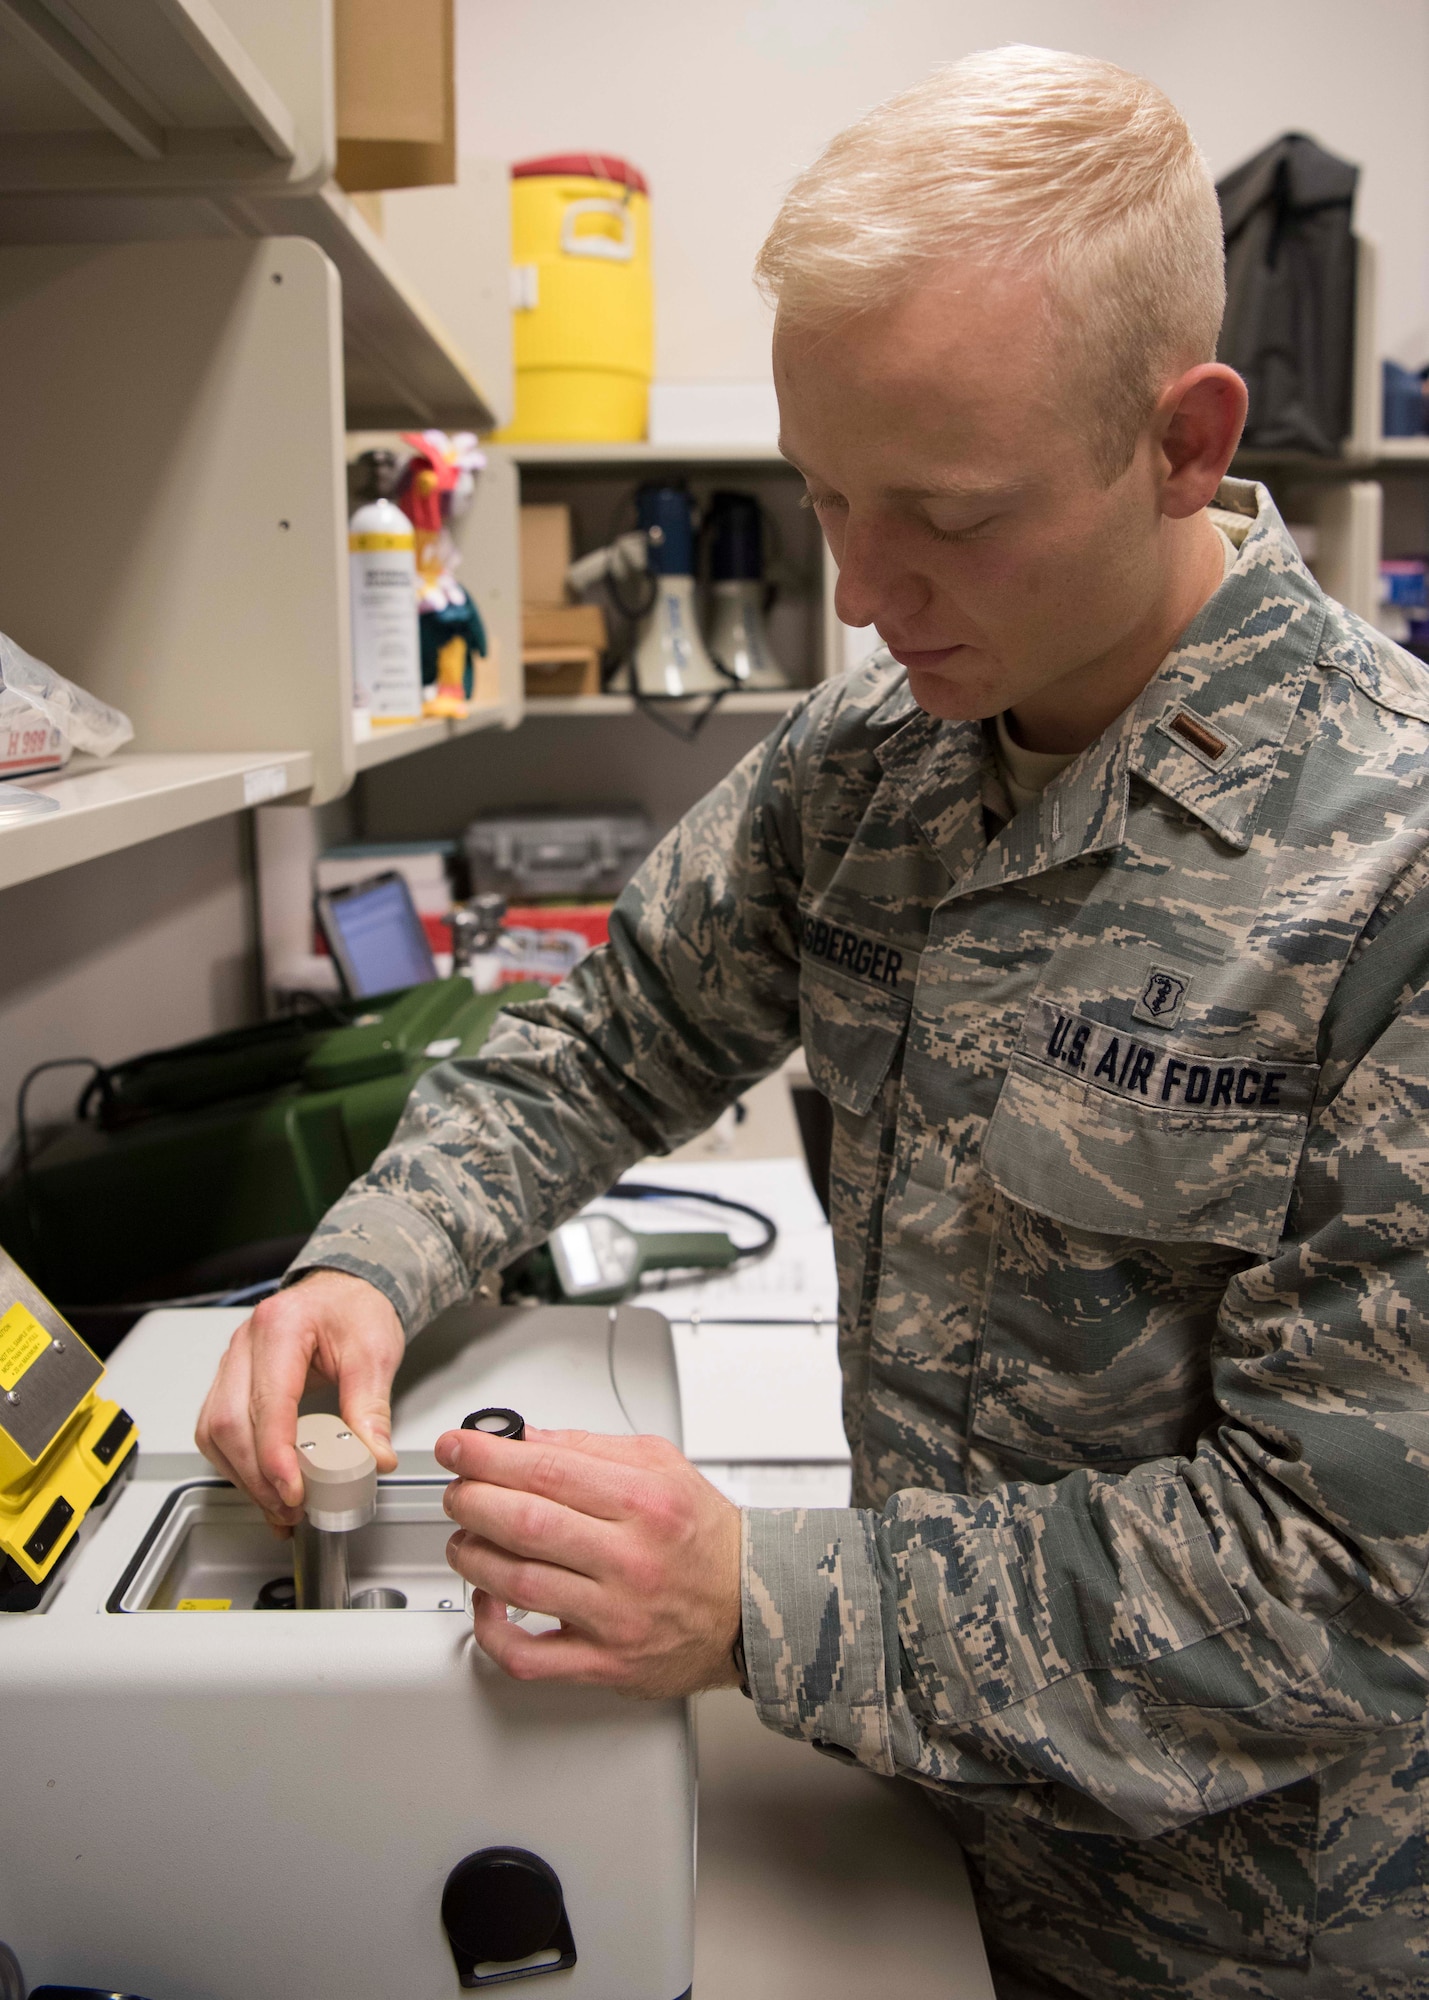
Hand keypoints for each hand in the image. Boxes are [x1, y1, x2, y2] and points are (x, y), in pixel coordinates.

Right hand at [195, 1269, 403, 1523]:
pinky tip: (261, 1486)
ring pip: (214, 1432)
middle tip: (289, 1510)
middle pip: (228, 1423)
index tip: (293, 1492)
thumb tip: (374, 1458)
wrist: (344, 1291)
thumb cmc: (356, 1310)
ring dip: (242, 1477)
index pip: (266, 1403)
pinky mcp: (230, 1382)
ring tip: (277, 1506)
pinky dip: (235, 1465)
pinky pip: (216, 1430)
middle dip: (256, 1478)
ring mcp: (232, 1363)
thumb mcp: (376, 1352)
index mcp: (281, 1328)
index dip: (275, 1456)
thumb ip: (372, 1408)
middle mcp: (245, 1344)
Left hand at [436, 1425, 742, 1697]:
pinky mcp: (604, 1663)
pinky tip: (486, 1603)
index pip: (547, 1470)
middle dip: (471, 1500)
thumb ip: (587, 1449)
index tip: (457, 1447)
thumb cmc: (705, 1538)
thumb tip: (520, 1440)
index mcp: (646, 1502)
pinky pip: (528, 1657)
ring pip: (518, 1584)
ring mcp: (616, 1616)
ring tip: (465, 1538)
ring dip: (471, 1556)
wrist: (751, 1606)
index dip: (487, 1456)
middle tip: (457, 1490)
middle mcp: (631, 1559)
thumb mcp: (661, 1467)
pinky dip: (490, 1631)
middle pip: (525, 1524)